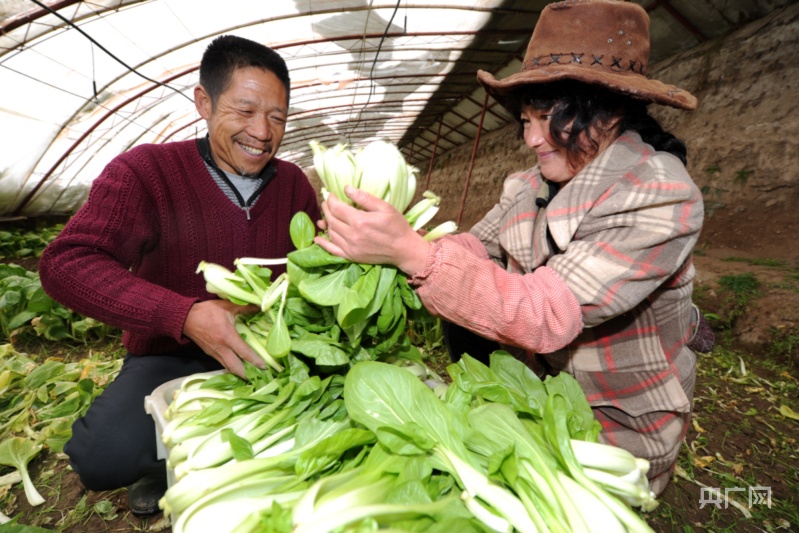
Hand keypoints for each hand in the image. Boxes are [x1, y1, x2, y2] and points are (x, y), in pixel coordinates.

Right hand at [183, 299, 263, 377]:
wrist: (186, 318)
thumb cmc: (207, 311)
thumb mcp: (227, 306)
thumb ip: (245, 307)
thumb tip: (260, 305)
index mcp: (227, 336)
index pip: (244, 353)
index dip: (256, 361)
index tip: (265, 367)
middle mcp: (221, 348)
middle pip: (236, 368)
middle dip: (247, 375)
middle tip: (260, 377)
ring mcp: (215, 353)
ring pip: (229, 368)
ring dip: (240, 373)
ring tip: (252, 375)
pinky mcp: (210, 354)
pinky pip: (223, 364)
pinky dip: (232, 368)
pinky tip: (239, 367)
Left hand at [315, 186, 429, 274]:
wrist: (404, 250)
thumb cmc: (397, 226)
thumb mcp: (384, 207)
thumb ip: (364, 197)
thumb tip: (346, 188)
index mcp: (359, 220)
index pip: (337, 208)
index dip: (331, 200)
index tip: (331, 194)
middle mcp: (352, 235)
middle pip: (332, 219)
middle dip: (327, 209)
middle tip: (327, 203)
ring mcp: (350, 247)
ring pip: (331, 233)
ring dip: (326, 222)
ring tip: (326, 215)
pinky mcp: (351, 256)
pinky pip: (332, 250)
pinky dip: (323, 244)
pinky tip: (317, 238)